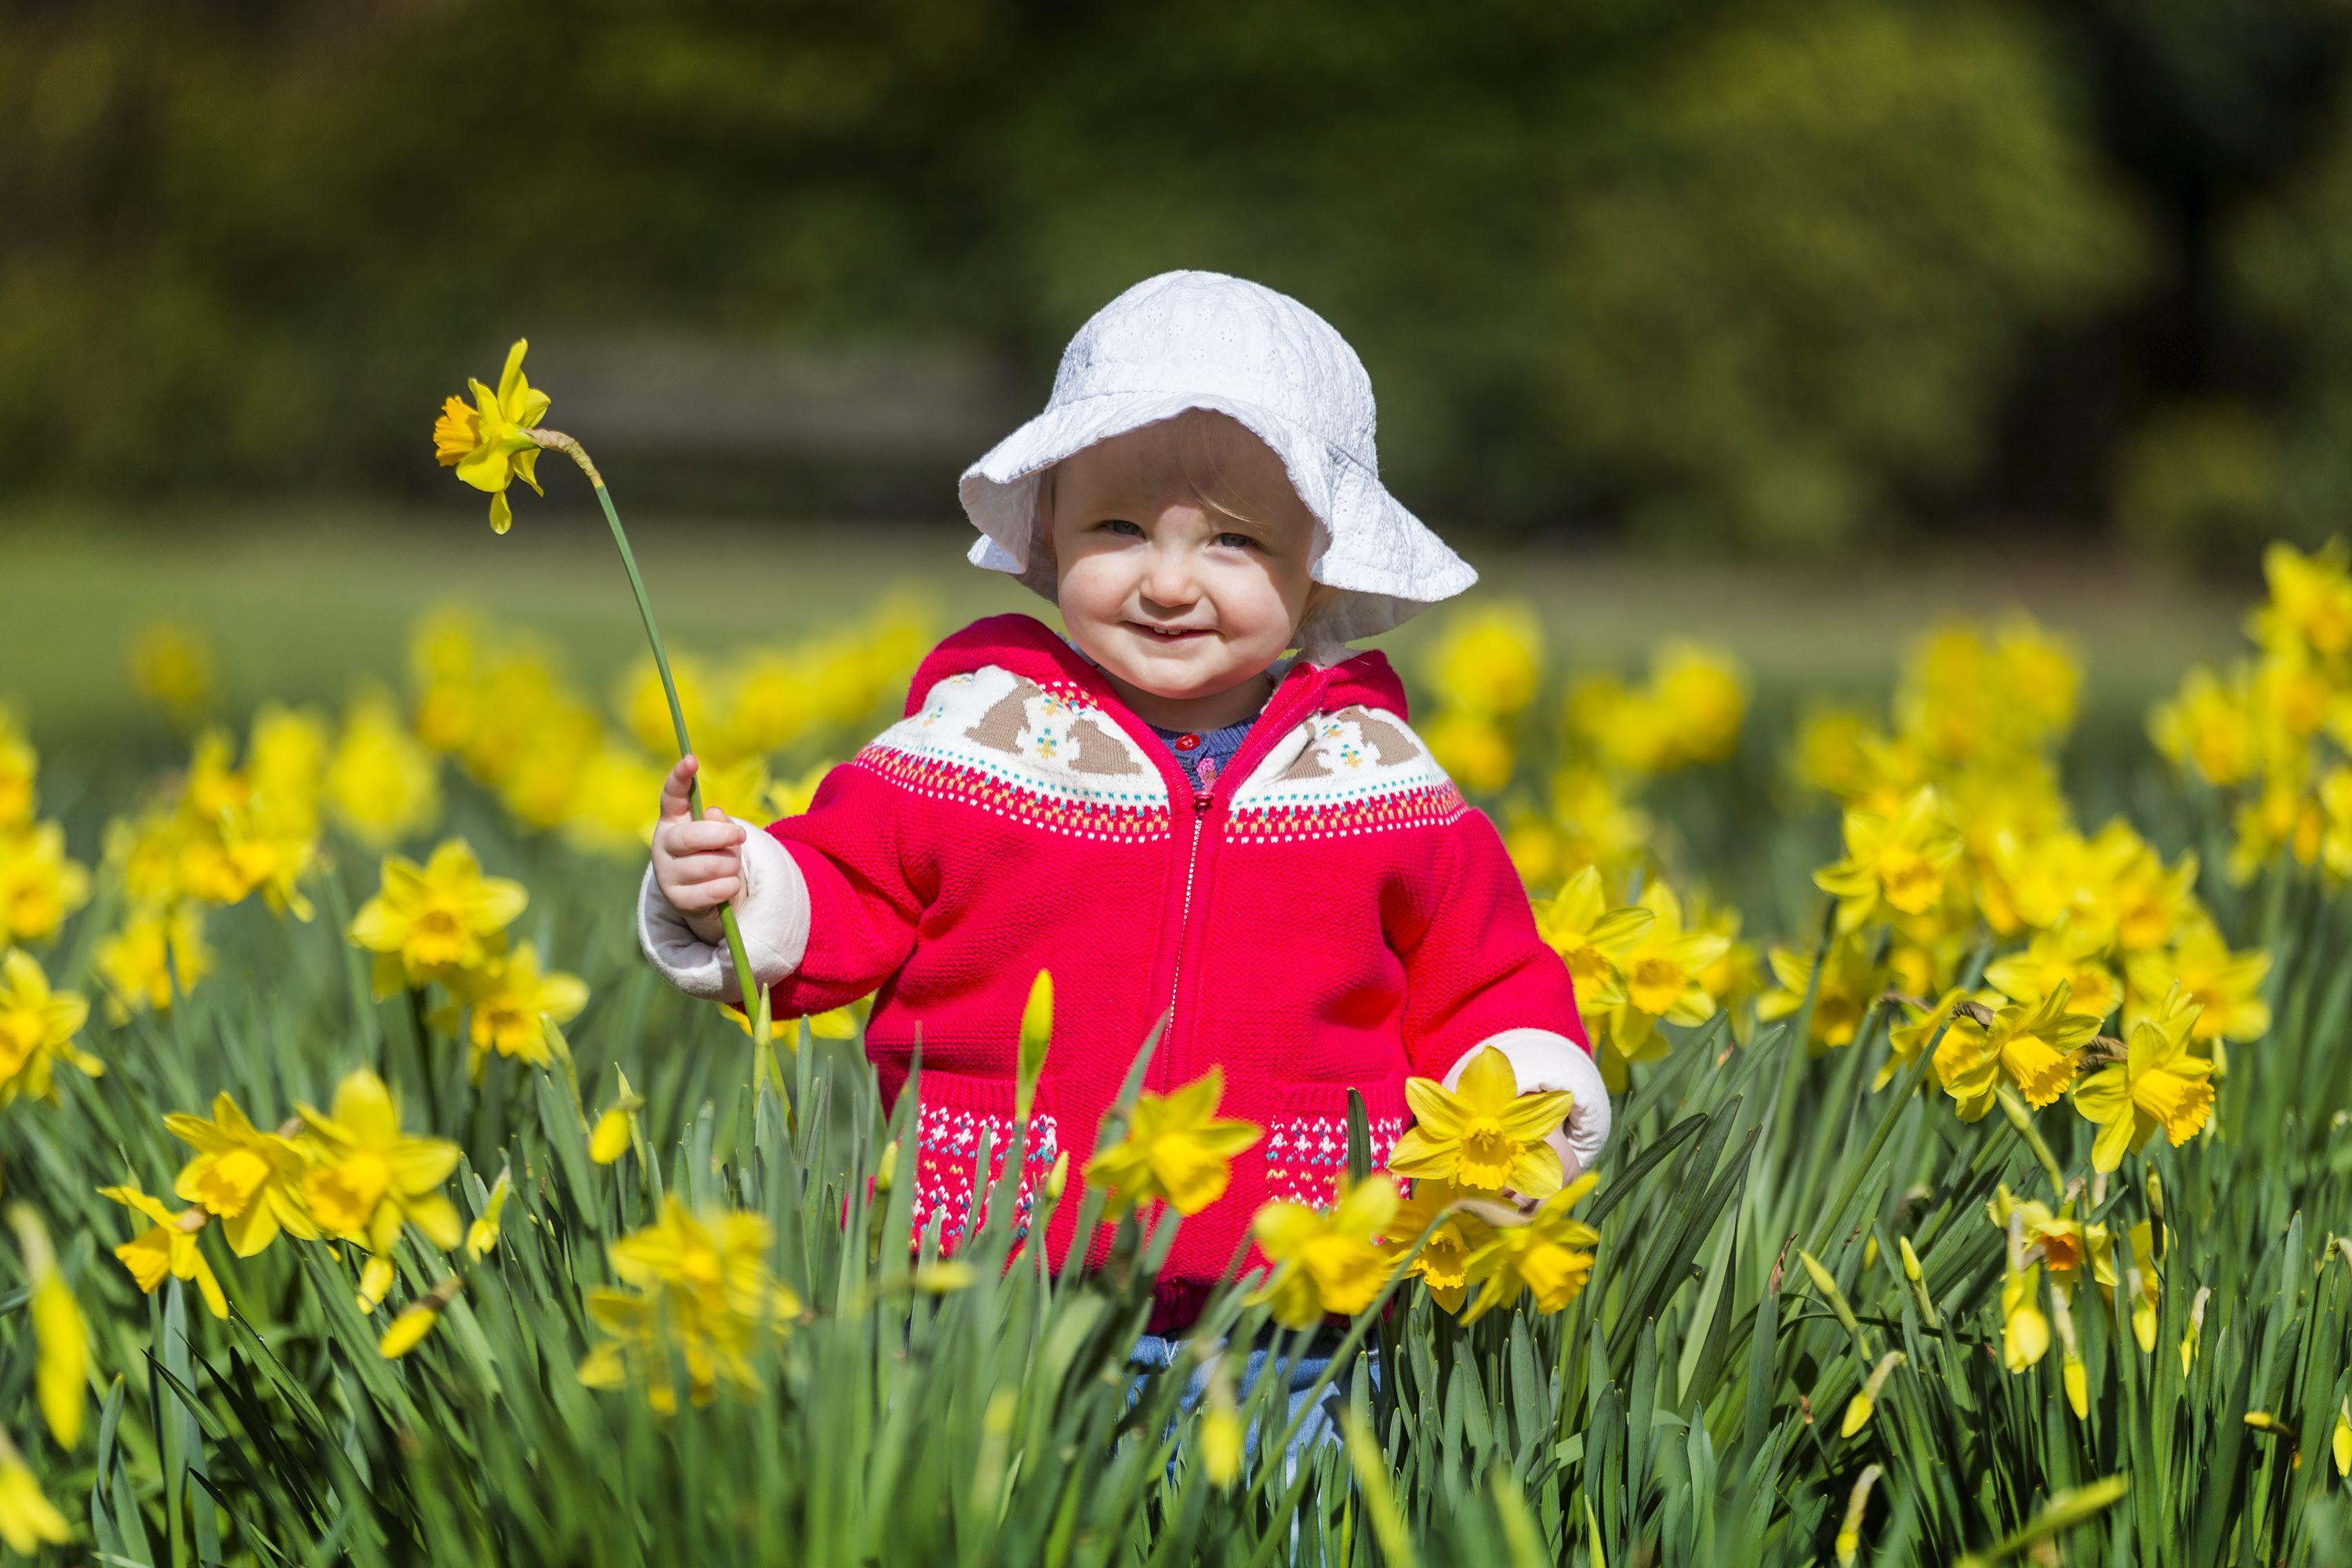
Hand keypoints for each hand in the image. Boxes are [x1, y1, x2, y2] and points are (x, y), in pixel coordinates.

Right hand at [651, 755, 744, 943]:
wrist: (703, 896)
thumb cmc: (712, 854)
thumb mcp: (718, 835)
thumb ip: (718, 823)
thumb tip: (713, 815)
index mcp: (672, 820)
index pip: (672, 795)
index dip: (680, 777)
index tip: (691, 759)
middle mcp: (662, 845)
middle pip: (691, 837)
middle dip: (722, 836)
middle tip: (741, 837)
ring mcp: (667, 874)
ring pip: (708, 865)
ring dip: (730, 864)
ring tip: (730, 866)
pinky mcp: (677, 900)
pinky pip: (713, 890)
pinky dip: (729, 886)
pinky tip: (729, 884)